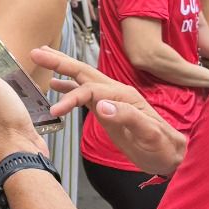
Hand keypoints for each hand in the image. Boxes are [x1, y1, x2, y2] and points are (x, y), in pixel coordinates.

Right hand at [33, 47, 186, 176]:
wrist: (171, 156)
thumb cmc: (162, 147)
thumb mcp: (148, 134)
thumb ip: (126, 117)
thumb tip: (100, 105)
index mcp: (123, 96)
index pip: (90, 90)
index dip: (71, 97)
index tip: (55, 110)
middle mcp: (116, 93)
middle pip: (83, 72)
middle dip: (60, 61)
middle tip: (37, 52)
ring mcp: (111, 100)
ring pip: (83, 79)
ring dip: (62, 68)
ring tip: (42, 57)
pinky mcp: (108, 109)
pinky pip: (85, 93)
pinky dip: (69, 86)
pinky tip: (56, 85)